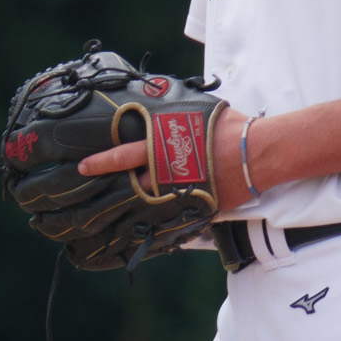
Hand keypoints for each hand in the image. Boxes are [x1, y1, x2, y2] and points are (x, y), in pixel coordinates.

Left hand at [78, 105, 258, 211]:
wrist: (258, 152)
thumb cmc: (233, 127)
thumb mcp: (202, 112)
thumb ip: (180, 116)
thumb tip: (168, 107)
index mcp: (165, 145)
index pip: (125, 154)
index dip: (102, 161)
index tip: (82, 167)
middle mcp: (167, 170)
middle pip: (131, 184)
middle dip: (107, 191)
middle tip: (84, 202)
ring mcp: (181, 191)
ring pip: (149, 204)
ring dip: (131, 211)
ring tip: (109, 221)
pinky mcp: (196, 206)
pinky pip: (175, 218)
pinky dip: (162, 226)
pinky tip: (147, 234)